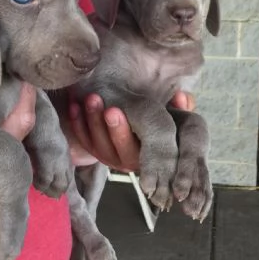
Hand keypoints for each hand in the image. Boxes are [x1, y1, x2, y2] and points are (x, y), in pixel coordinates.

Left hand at [66, 90, 195, 171]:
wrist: (142, 127)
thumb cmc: (163, 122)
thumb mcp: (178, 119)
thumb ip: (182, 110)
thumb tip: (183, 97)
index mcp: (148, 157)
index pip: (133, 149)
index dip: (122, 130)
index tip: (115, 109)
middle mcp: (127, 161)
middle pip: (113, 149)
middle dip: (106, 126)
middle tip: (102, 104)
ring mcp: (109, 157)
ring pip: (96, 144)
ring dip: (91, 120)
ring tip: (90, 98)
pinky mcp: (94, 150)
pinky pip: (84, 139)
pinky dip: (77, 123)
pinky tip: (75, 105)